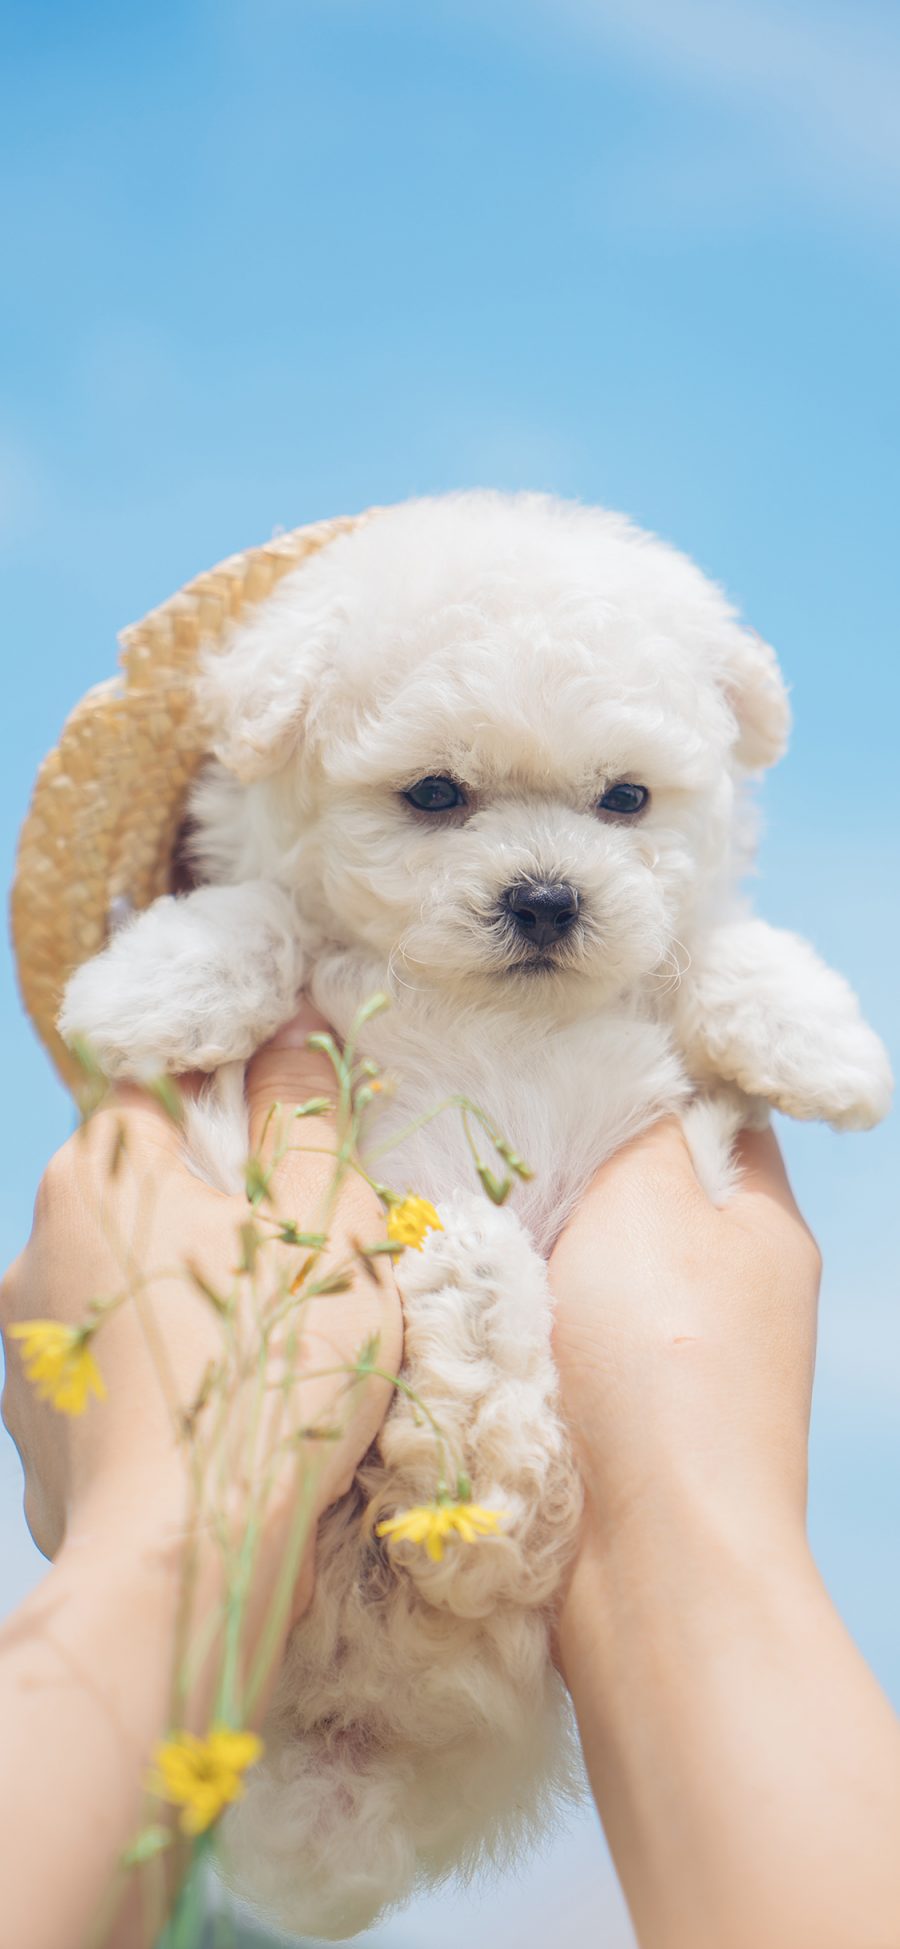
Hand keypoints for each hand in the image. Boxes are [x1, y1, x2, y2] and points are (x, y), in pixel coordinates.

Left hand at [0, 1004, 402, 1948]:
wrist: (184, 1567)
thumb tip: (293, 1031)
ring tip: (261, 1359)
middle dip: (214, 1213)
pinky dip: (157, 1377)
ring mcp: (28, 1343)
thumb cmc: (268, 1381)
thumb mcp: (325, 1229)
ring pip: (121, 1283)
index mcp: (101, 1173)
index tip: (285, 1149)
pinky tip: (216, 1420)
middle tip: (296, 1266)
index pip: (155, 1087)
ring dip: (182, 1299)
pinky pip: (107, 1369)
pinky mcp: (36, 1425)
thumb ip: (305, 1118)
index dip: (228, 1104)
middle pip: (138, 1189)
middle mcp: (39, 1245)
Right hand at [549, 1120, 899, 1948]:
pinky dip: (522, 1319)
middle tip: (480, 1130)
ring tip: (463, 1217)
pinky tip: (469, 1302)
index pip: (707, 1106)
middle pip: (642, 1188)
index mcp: (763, 1220)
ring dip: (534, 1248)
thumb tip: (619, 1068)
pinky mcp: (629, 1426)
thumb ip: (631, 1121)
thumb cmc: (658, 1367)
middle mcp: (740, 1289)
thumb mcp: (644, 1199)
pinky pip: (566, 1338)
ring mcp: (687, 1364)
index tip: (547, 1046)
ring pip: (594, 1266)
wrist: (648, 1570)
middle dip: (564, 1163)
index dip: (633, 1068)